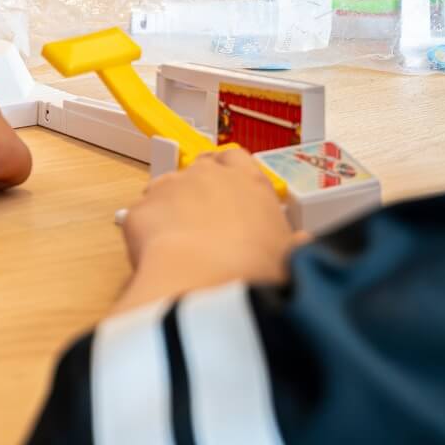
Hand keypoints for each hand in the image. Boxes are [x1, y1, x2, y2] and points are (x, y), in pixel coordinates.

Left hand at [112, 149, 301, 314]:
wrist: (205, 285)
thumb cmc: (254, 272)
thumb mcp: (292, 258)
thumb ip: (294, 244)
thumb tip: (305, 248)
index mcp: (249, 182)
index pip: (237, 158)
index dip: (232, 173)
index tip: (232, 192)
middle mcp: (207, 175)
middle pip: (200, 170)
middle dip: (202, 191)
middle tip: (208, 224)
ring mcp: (169, 187)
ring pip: (167, 189)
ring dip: (173, 209)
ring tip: (184, 246)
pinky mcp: (140, 208)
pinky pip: (143, 216)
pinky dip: (149, 233)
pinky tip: (162, 258)